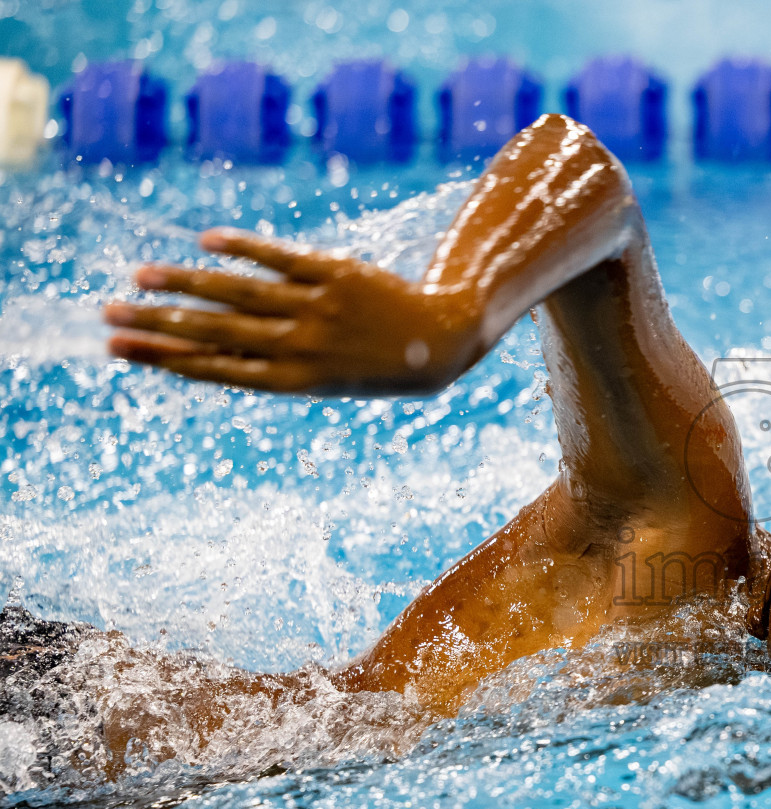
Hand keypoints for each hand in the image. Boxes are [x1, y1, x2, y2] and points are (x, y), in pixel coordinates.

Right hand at [105, 229, 480, 395]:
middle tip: (108, 316)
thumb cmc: (368, 364)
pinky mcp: (336, 274)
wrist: (437, 344)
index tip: (118, 350)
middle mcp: (302, 346)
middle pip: (217, 333)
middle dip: (159, 325)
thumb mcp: (319, 378)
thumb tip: (200, 350)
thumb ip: (265, 361)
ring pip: (241, 294)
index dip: (164, 360)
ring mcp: (319, 308)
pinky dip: (244, 247)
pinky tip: (206, 240)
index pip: (216, 369)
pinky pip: (282, 258)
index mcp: (294, 381)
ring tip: (140, 277)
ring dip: (187, 284)